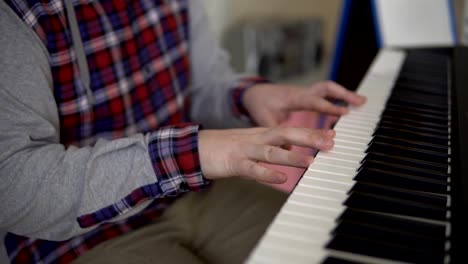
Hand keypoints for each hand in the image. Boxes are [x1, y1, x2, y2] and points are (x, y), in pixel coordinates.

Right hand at [198, 127, 334, 182]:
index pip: (290, 130)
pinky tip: (281, 177)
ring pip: (271, 151)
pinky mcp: (233, 163)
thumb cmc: (225, 148)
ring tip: (310, 161)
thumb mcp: (251, 144)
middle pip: (285, 134)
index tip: (332, 135)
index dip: (311, 133)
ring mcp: (245, 150)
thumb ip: (271, 147)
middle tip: (330, 143)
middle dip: (309, 138)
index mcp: (262, 134)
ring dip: (291, 156)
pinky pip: (252, 169)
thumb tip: (290, 150)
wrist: (195, 148)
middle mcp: (256, 139)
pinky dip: (267, 173)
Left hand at [243, 81, 366, 125]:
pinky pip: (325, 92)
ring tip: (362, 102)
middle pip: (326, 88)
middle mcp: (301, 92)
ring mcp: (305, 91)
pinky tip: (349, 104)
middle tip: (361, 102)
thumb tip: (289, 151)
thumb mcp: (264, 121)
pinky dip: (338, 97)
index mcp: (292, 98)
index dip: (329, 107)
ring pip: (328, 88)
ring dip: (344, 94)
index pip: (314, 101)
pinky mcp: (307, 94)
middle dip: (344, 94)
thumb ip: (276, 135)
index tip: (344, 113)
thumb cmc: (259, 104)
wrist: (253, 92)